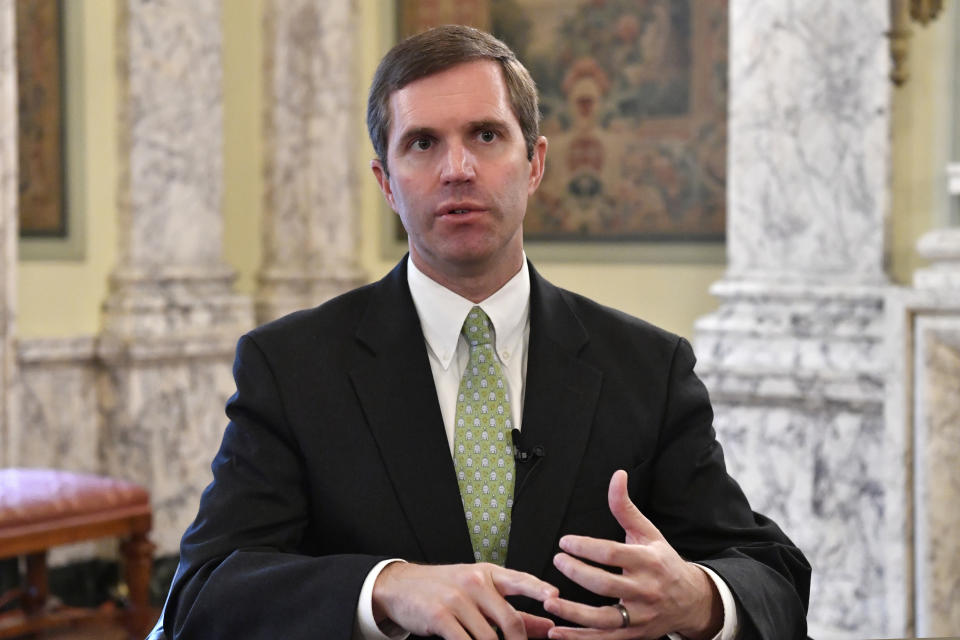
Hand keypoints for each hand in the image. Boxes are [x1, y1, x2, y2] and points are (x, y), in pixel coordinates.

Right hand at [372, 561, 559, 639]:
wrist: (401, 585)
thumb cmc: (445, 588)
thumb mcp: (479, 591)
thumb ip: (513, 609)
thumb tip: (547, 626)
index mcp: (488, 574)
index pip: (520, 579)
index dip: (539, 589)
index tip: (555, 599)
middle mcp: (475, 582)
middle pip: (510, 620)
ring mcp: (457, 598)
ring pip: (489, 639)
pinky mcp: (440, 615)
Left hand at [543, 470, 721, 638]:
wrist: (693, 601)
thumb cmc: (664, 562)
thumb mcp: (648, 533)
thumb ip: (625, 507)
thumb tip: (617, 474)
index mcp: (648, 561)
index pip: (612, 554)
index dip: (586, 547)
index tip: (565, 542)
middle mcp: (645, 590)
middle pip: (606, 585)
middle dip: (578, 573)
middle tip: (557, 561)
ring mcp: (640, 616)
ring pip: (604, 619)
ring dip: (574, 614)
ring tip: (549, 603)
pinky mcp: (634, 635)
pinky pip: (604, 639)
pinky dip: (579, 639)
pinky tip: (556, 632)